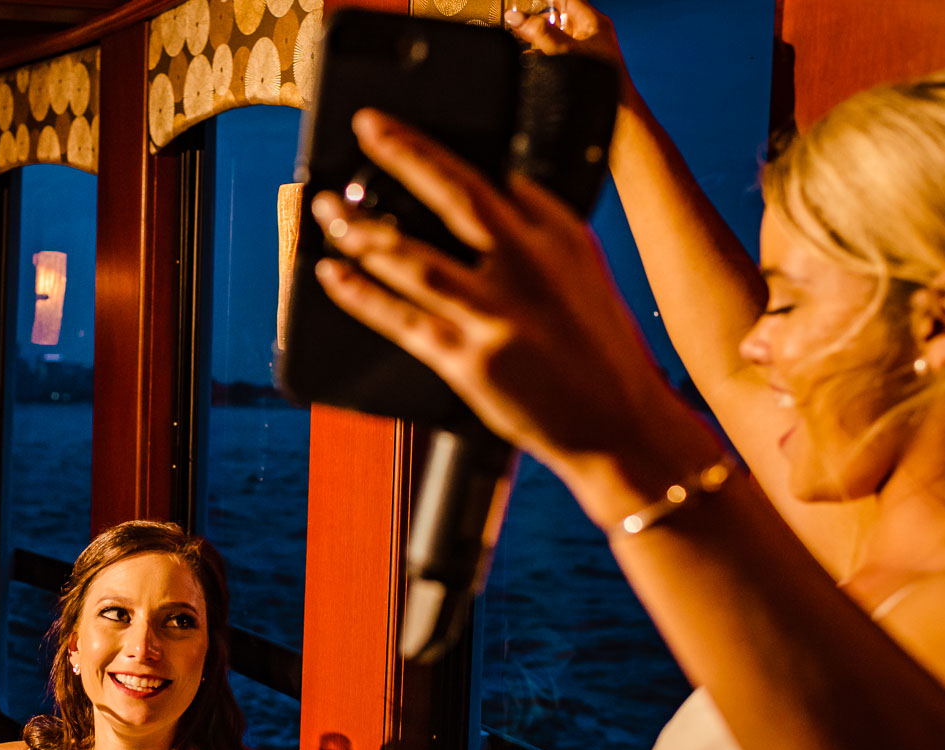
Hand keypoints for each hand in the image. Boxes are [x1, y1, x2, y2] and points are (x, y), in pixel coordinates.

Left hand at [310, 109, 677, 474]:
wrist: (618, 424)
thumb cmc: (596, 345)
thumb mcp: (583, 268)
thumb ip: (541, 223)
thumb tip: (500, 183)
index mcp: (555, 238)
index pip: (485, 178)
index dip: (426, 150)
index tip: (385, 129)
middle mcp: (527, 268)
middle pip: (453, 198)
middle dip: (401, 156)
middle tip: (362, 129)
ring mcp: (495, 316)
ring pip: (415, 259)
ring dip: (362, 231)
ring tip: (327, 210)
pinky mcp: (470, 363)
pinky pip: (402, 321)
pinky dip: (361, 295)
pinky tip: (331, 275)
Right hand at [505, 0, 635, 104]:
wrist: (614, 116)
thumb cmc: (599, 83)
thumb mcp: (563, 52)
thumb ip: (539, 34)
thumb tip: (516, 18)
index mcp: (593, 23)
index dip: (546, 0)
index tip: (525, 3)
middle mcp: (591, 36)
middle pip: (559, 18)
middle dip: (538, 20)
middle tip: (518, 21)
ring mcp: (585, 53)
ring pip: (556, 38)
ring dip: (538, 40)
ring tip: (519, 40)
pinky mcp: (579, 71)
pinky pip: (556, 57)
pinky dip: (542, 58)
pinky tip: (529, 63)